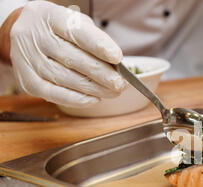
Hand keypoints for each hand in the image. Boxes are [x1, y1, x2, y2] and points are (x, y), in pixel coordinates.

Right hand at [6, 1, 124, 106]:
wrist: (27, 34)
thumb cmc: (60, 30)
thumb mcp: (77, 23)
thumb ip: (95, 40)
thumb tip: (116, 64)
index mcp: (49, 16)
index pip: (76, 32)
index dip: (98, 46)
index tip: (117, 58)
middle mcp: (34, 36)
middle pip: (72, 58)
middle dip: (101, 74)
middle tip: (120, 83)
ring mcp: (27, 59)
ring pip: (64, 78)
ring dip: (93, 88)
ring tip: (113, 92)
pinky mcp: (26, 80)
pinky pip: (53, 94)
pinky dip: (76, 99)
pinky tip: (94, 99)